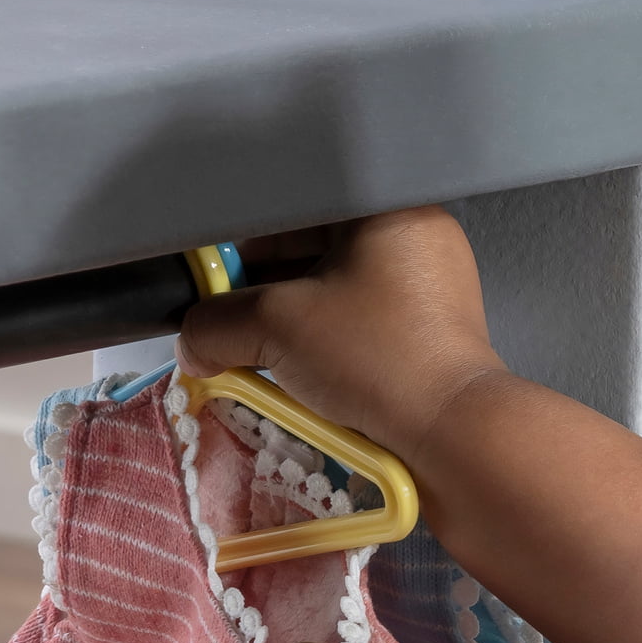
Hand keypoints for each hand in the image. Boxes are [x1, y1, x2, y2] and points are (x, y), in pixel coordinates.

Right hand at [179, 208, 505, 458]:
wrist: (450, 434)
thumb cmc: (376, 358)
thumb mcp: (276, 326)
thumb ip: (216, 324)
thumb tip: (192, 342)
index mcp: (385, 208)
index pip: (292, 208)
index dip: (242, 243)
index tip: (215, 281)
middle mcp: (414, 237)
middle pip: (311, 249)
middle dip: (262, 290)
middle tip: (231, 324)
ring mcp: (428, 288)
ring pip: (333, 293)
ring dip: (289, 323)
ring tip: (260, 355)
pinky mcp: (429, 335)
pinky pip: (359, 327)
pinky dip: (324, 346)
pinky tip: (299, 376)